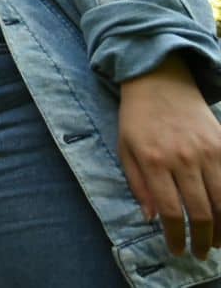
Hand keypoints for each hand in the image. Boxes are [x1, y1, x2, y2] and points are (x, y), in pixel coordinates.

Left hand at [119, 55, 220, 257]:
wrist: (159, 82)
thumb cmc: (137, 119)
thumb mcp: (125, 149)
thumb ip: (138, 185)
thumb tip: (152, 218)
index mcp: (154, 161)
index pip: (171, 211)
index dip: (177, 237)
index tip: (177, 250)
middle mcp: (183, 158)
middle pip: (202, 211)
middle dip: (203, 239)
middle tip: (202, 253)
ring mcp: (207, 150)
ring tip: (219, 242)